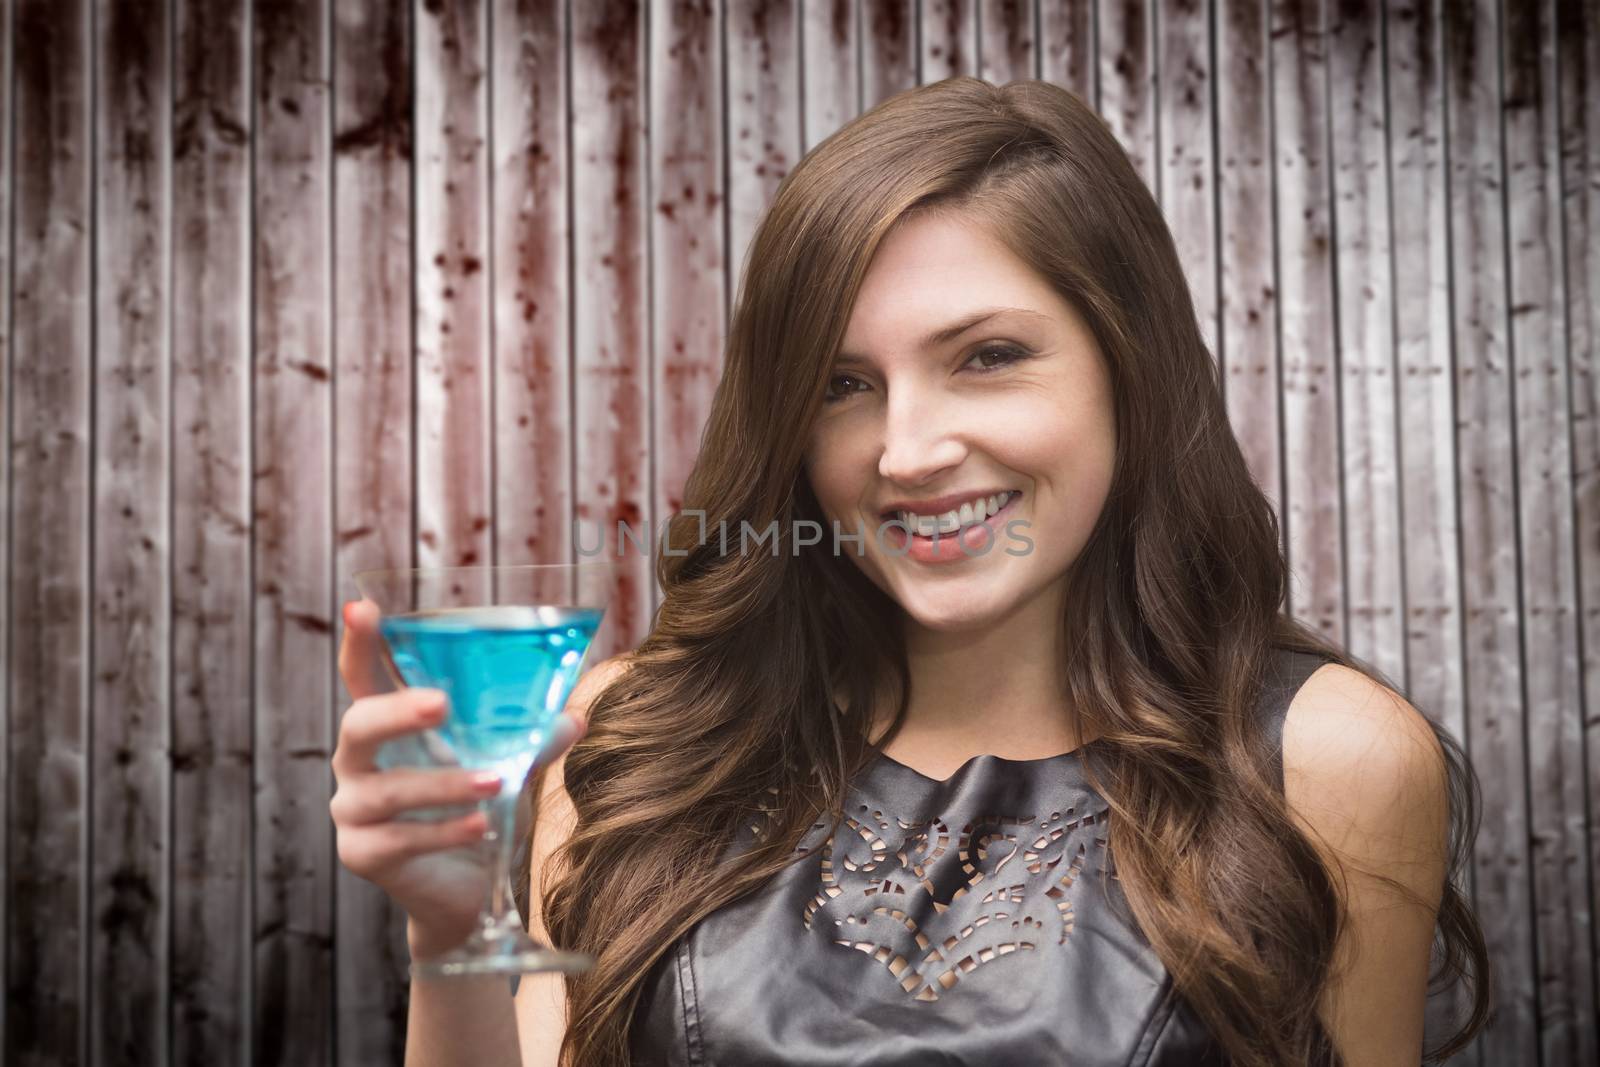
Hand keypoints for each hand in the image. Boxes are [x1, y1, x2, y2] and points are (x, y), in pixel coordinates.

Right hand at [330, 598, 583, 957]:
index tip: (362, 608)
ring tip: (495, 781)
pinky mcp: (362, 855)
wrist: (469, 889)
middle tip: (441, 702)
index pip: (362, 677)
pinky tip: (482, 826)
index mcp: (388, 728)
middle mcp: (358, 763)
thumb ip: (531, 739)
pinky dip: (446, 830)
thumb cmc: (480, 808)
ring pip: (387, 791)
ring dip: (444, 784)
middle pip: (357, 725)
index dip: (359, 643)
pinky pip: (400, 839)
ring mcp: (352, 811)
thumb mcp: (508, 764)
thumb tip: (574, 716)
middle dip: (398, 711)